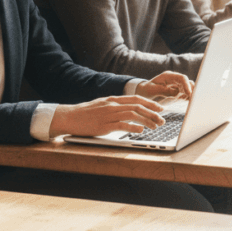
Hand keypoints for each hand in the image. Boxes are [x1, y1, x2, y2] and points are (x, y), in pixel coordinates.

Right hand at [50, 95, 165, 137]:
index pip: (136, 99)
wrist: (69, 116)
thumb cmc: (85, 113)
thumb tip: (130, 111)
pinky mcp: (103, 125)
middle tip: (162, 120)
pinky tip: (141, 131)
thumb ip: (115, 107)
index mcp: (113, 99)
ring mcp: (108, 114)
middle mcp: (112, 105)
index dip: (150, 103)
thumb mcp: (102, 105)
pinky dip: (133, 127)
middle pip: (137, 106)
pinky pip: (122, 125)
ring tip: (155, 126)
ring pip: (132, 115)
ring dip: (146, 120)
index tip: (160, 108)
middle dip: (152, 112)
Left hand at [136, 71, 193, 98]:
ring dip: (191, 94)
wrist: (144, 92)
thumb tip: (176, 92)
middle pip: (187, 82)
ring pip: (188, 88)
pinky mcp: (177, 92)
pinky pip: (185, 94)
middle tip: (194, 99)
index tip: (189, 93)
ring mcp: (177, 85)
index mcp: (168, 76)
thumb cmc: (146, 90)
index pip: (181, 78)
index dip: (187, 85)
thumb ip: (164, 90)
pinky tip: (190, 103)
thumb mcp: (152, 90)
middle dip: (192, 89)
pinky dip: (189, 98)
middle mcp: (174, 79)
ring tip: (193, 102)